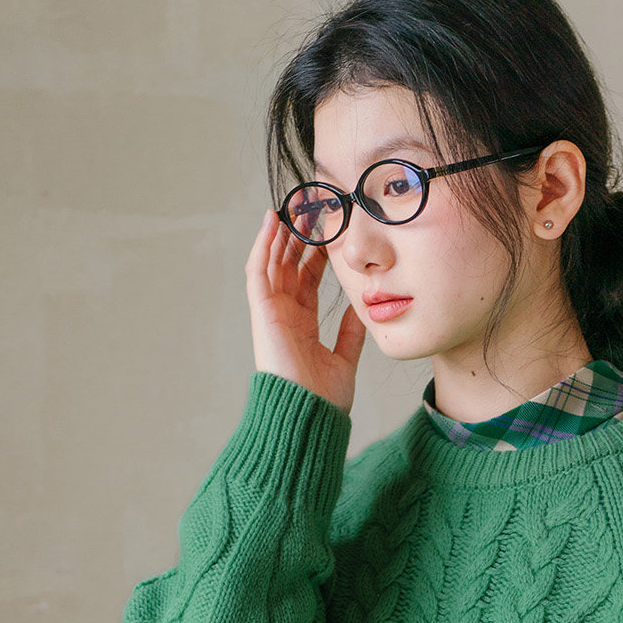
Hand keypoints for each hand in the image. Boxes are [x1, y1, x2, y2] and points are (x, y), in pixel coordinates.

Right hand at [245, 207, 365, 413]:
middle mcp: (285, 315)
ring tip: (294, 204)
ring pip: (273, 262)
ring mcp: (271, 313)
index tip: (330, 229)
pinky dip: (263, 244)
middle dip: (300, 235)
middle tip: (312, 206)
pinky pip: (258, 271)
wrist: (309, 417)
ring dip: (281, 233)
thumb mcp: (345, 359)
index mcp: (303, 325)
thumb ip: (351, 333)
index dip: (317, 253)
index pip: (308, 280)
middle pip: (289, 265)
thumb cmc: (324, 400)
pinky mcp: (261, 312)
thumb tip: (364, 308)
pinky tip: (272, 221)